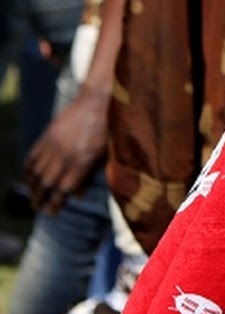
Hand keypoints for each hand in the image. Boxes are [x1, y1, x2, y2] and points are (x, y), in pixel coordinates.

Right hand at [24, 89, 107, 214]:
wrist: (97, 100)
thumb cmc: (107, 128)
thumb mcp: (104, 153)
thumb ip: (90, 176)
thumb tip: (79, 197)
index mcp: (81, 162)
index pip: (63, 190)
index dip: (55, 204)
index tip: (52, 213)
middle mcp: (64, 157)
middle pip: (47, 185)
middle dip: (41, 199)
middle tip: (38, 208)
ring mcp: (53, 146)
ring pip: (37, 173)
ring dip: (33, 188)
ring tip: (33, 197)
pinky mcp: (46, 136)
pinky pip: (32, 158)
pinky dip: (28, 170)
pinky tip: (29, 178)